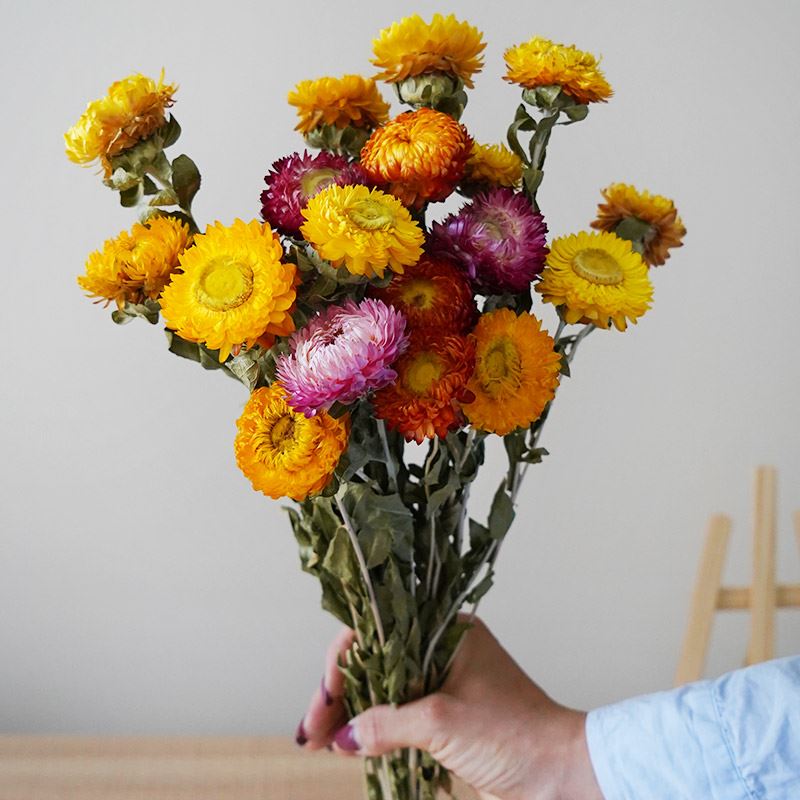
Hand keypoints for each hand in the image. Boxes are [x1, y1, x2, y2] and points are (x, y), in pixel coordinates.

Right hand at [298, 617, 602, 799]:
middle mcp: (439, 650)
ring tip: (323, 744)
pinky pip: (397, 716)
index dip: (343, 665)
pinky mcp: (444, 715)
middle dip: (339, 695)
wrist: (559, 773)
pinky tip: (351, 748)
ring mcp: (442, 683)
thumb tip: (345, 735)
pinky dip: (374, 731)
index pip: (377, 633)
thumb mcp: (443, 722)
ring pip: (382, 690)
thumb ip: (388, 724)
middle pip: (374, 662)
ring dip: (352, 716)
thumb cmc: (514, 733)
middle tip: (312, 732)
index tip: (324, 703)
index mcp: (444, 631)